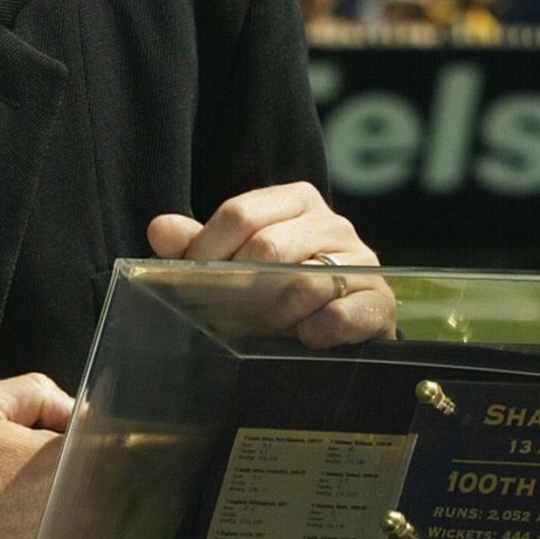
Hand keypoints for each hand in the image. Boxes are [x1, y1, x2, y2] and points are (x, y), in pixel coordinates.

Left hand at [147, 183, 395, 348]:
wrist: (345, 324)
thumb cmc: (282, 289)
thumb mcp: (239, 263)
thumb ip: (201, 246)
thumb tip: (160, 229)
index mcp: (296, 201)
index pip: (241, 213)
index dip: (208, 251)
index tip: (190, 283)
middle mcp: (332, 222)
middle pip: (269, 246)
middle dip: (240, 288)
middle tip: (225, 316)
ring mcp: (362, 259)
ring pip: (305, 280)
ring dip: (275, 313)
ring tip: (263, 329)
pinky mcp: (379, 300)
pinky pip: (344, 312)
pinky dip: (318, 329)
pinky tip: (304, 338)